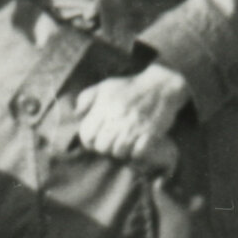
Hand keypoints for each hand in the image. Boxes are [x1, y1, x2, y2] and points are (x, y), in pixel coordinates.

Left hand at [71, 63, 188, 169]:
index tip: (94, 139)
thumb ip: (86, 97)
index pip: (87, 135)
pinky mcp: (151, 133)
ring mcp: (135, 126)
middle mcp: (118, 117)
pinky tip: (136, 146)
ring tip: (123, 145)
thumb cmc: (130, 86)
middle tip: (110, 143)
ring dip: (120, 151)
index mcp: (105, 107)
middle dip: (104, 147)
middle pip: (102, 147)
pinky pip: (137, 153)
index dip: (88, 140)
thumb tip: (76, 113)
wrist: (160, 84)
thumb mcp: (105, 86)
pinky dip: (135, 153)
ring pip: (119, 152)